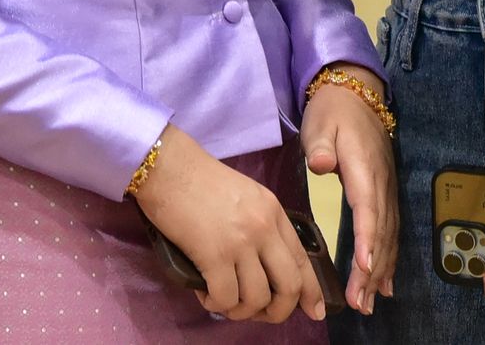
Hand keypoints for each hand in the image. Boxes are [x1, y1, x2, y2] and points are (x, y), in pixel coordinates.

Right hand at [133, 126, 326, 323]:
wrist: (169, 168)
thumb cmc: (201, 181)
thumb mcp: (247, 197)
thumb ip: (262, 227)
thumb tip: (265, 268)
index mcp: (274, 213)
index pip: (303, 260)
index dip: (311, 292)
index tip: (315, 311)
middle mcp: (264, 228)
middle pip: (289, 286)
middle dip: (278, 311)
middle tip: (261, 315)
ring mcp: (241, 242)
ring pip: (257, 298)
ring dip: (241, 310)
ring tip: (224, 300)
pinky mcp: (215, 254)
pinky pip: (226, 298)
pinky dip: (216, 304)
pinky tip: (206, 294)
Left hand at [303, 67, 398, 312]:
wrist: (356, 95)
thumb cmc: (333, 112)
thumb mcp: (321, 122)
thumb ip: (321, 143)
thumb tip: (321, 163)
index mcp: (365, 167)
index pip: (368, 207)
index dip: (367, 238)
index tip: (363, 267)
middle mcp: (382, 182)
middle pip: (380, 230)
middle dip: (372, 269)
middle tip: (360, 302)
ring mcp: (387, 189)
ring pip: (388, 235)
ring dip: (380, 270)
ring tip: (370, 303)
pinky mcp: (385, 194)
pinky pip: (390, 231)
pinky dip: (388, 258)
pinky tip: (384, 284)